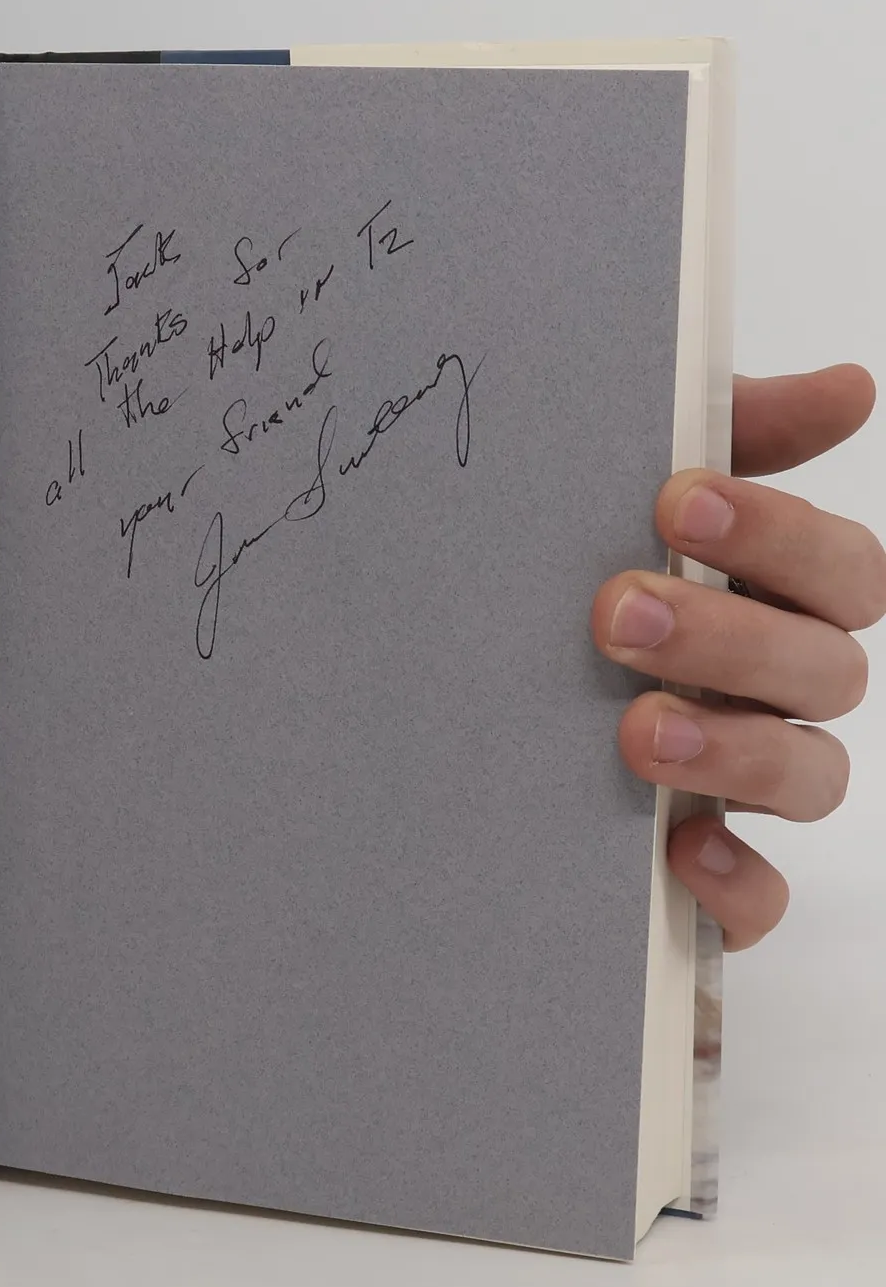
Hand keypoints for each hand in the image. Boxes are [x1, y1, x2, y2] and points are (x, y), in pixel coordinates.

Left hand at [593, 365, 883, 948]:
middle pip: (825, 668)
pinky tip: (677, 850)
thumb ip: (726, 436)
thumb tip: (850, 385)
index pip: (840, 570)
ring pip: (811, 776)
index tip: (675, 500)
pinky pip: (757, 901)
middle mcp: (774, 694)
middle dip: (728, 634)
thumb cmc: (566, 592)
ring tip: (637, 730)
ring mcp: (746, 786)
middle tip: (614, 610)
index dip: (778, 533)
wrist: (442, 726)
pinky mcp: (703, 875)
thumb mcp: (620, 505)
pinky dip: (734, 884)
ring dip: (735, 750)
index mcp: (772, 602)